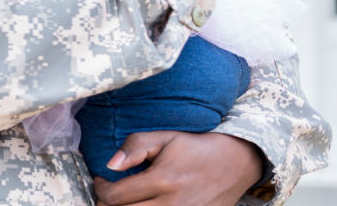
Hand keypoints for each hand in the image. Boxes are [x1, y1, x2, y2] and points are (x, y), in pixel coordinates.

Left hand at [93, 131, 263, 205]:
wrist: (235, 163)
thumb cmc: (196, 148)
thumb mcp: (165, 138)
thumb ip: (135, 147)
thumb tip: (110, 165)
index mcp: (162, 181)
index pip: (115, 196)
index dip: (100, 189)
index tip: (100, 180)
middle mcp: (172, 205)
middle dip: (106, 205)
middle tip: (107, 193)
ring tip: (121, 201)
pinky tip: (140, 205)